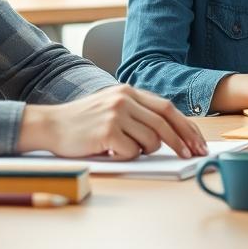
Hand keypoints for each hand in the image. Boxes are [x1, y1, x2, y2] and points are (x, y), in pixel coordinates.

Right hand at [18, 84, 208, 159]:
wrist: (50, 125)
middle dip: (182, 142)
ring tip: (126, 149)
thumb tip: (171, 133)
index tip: (197, 142)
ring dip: (145, 151)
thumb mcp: (113, 108)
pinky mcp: (107, 131)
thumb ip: (138, 113)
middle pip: (165, 123)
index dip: (186, 126)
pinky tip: (110, 152)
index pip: (168, 108)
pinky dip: (126, 157)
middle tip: (192, 155)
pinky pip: (132, 152)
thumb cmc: (83, 123)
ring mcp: (116, 114)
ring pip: (151, 140)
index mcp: (129, 91)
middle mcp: (124, 99)